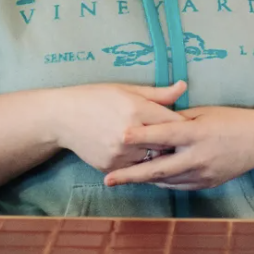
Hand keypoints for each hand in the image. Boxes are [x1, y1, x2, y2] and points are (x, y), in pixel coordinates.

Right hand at [54, 81, 187, 173]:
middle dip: (175, 142)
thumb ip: (158, 94)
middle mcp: (129, 133)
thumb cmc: (95, 98)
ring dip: (158, 154)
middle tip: (184, 141)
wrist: (61, 118)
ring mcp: (119, 153)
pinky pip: (135, 167)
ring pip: (153, 158)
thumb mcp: (126, 90)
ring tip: (162, 148)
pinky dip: (140, 161)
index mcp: (136, 109)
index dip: (184, 125)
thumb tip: (184, 87)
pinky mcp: (112, 166)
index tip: (192, 126)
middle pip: (167, 143)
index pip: (173, 121)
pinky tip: (139, 153)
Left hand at [105, 105, 253, 190]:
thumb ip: (177, 119)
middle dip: (131, 175)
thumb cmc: (230, 120)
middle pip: (159, 169)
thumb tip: (150, 119)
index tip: (121, 136)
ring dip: (143, 179)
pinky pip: (177, 185)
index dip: (142, 136)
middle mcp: (199, 157)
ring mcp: (203, 174)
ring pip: (165, 180)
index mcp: (197, 133)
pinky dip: (161, 181)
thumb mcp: (204, 112)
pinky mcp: (206, 184)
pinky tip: (147, 177)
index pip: (165, 135)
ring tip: (121, 178)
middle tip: (108, 179)